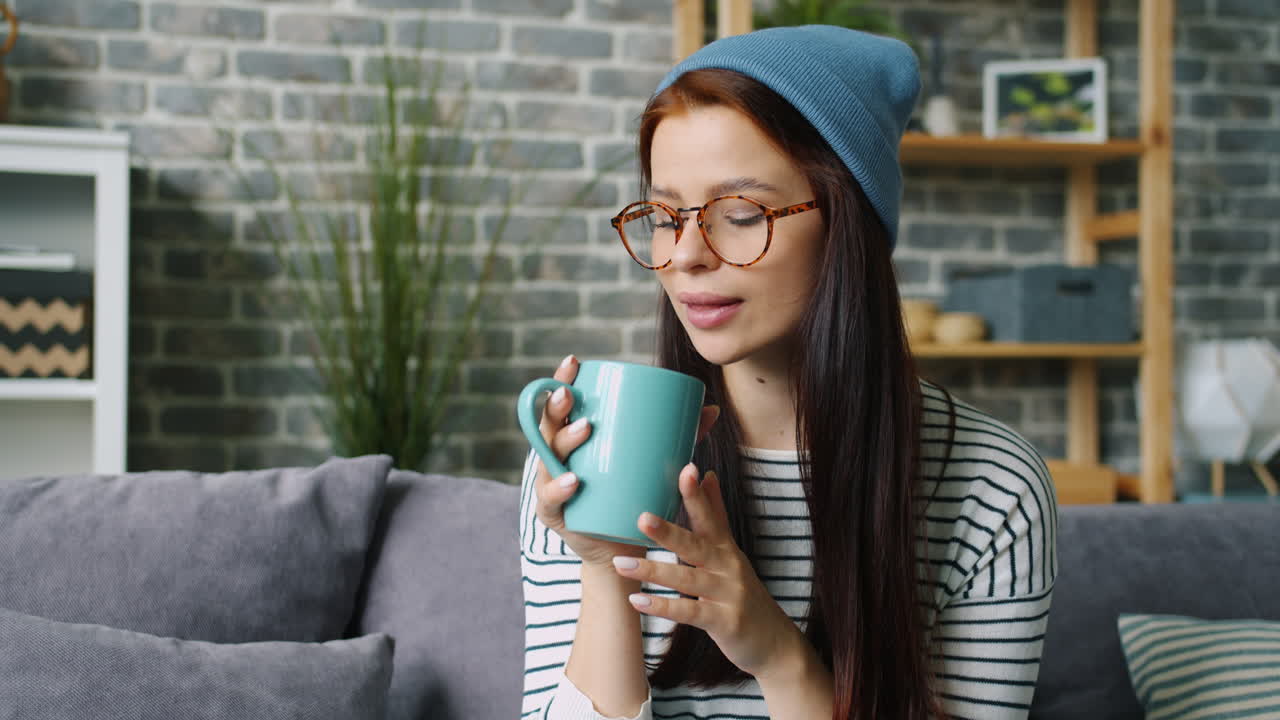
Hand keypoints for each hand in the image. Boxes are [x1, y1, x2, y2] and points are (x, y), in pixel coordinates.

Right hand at [531, 355, 719, 568]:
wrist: (623, 547)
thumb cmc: (636, 497)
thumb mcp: (656, 464)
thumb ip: (681, 438)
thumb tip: (713, 409)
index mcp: (572, 440)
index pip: (561, 405)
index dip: (562, 381)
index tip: (575, 362)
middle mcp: (556, 459)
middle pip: (548, 426)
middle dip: (558, 407)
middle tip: (574, 396)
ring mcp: (550, 486)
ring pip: (548, 459)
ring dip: (565, 441)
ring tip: (586, 429)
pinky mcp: (554, 516)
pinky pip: (550, 500)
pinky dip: (560, 489)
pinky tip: (574, 481)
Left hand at [609, 464, 805, 679]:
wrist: (774, 641)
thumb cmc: (743, 593)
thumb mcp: (732, 552)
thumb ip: (717, 515)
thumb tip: (708, 474)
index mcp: (725, 548)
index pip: (710, 516)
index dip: (698, 495)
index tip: (687, 469)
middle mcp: (728, 567)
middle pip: (696, 545)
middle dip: (669, 531)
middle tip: (641, 517)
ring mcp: (728, 594)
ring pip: (686, 579)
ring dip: (653, 572)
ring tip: (621, 563)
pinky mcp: (724, 622)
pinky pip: (690, 612)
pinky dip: (663, 607)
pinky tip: (637, 601)